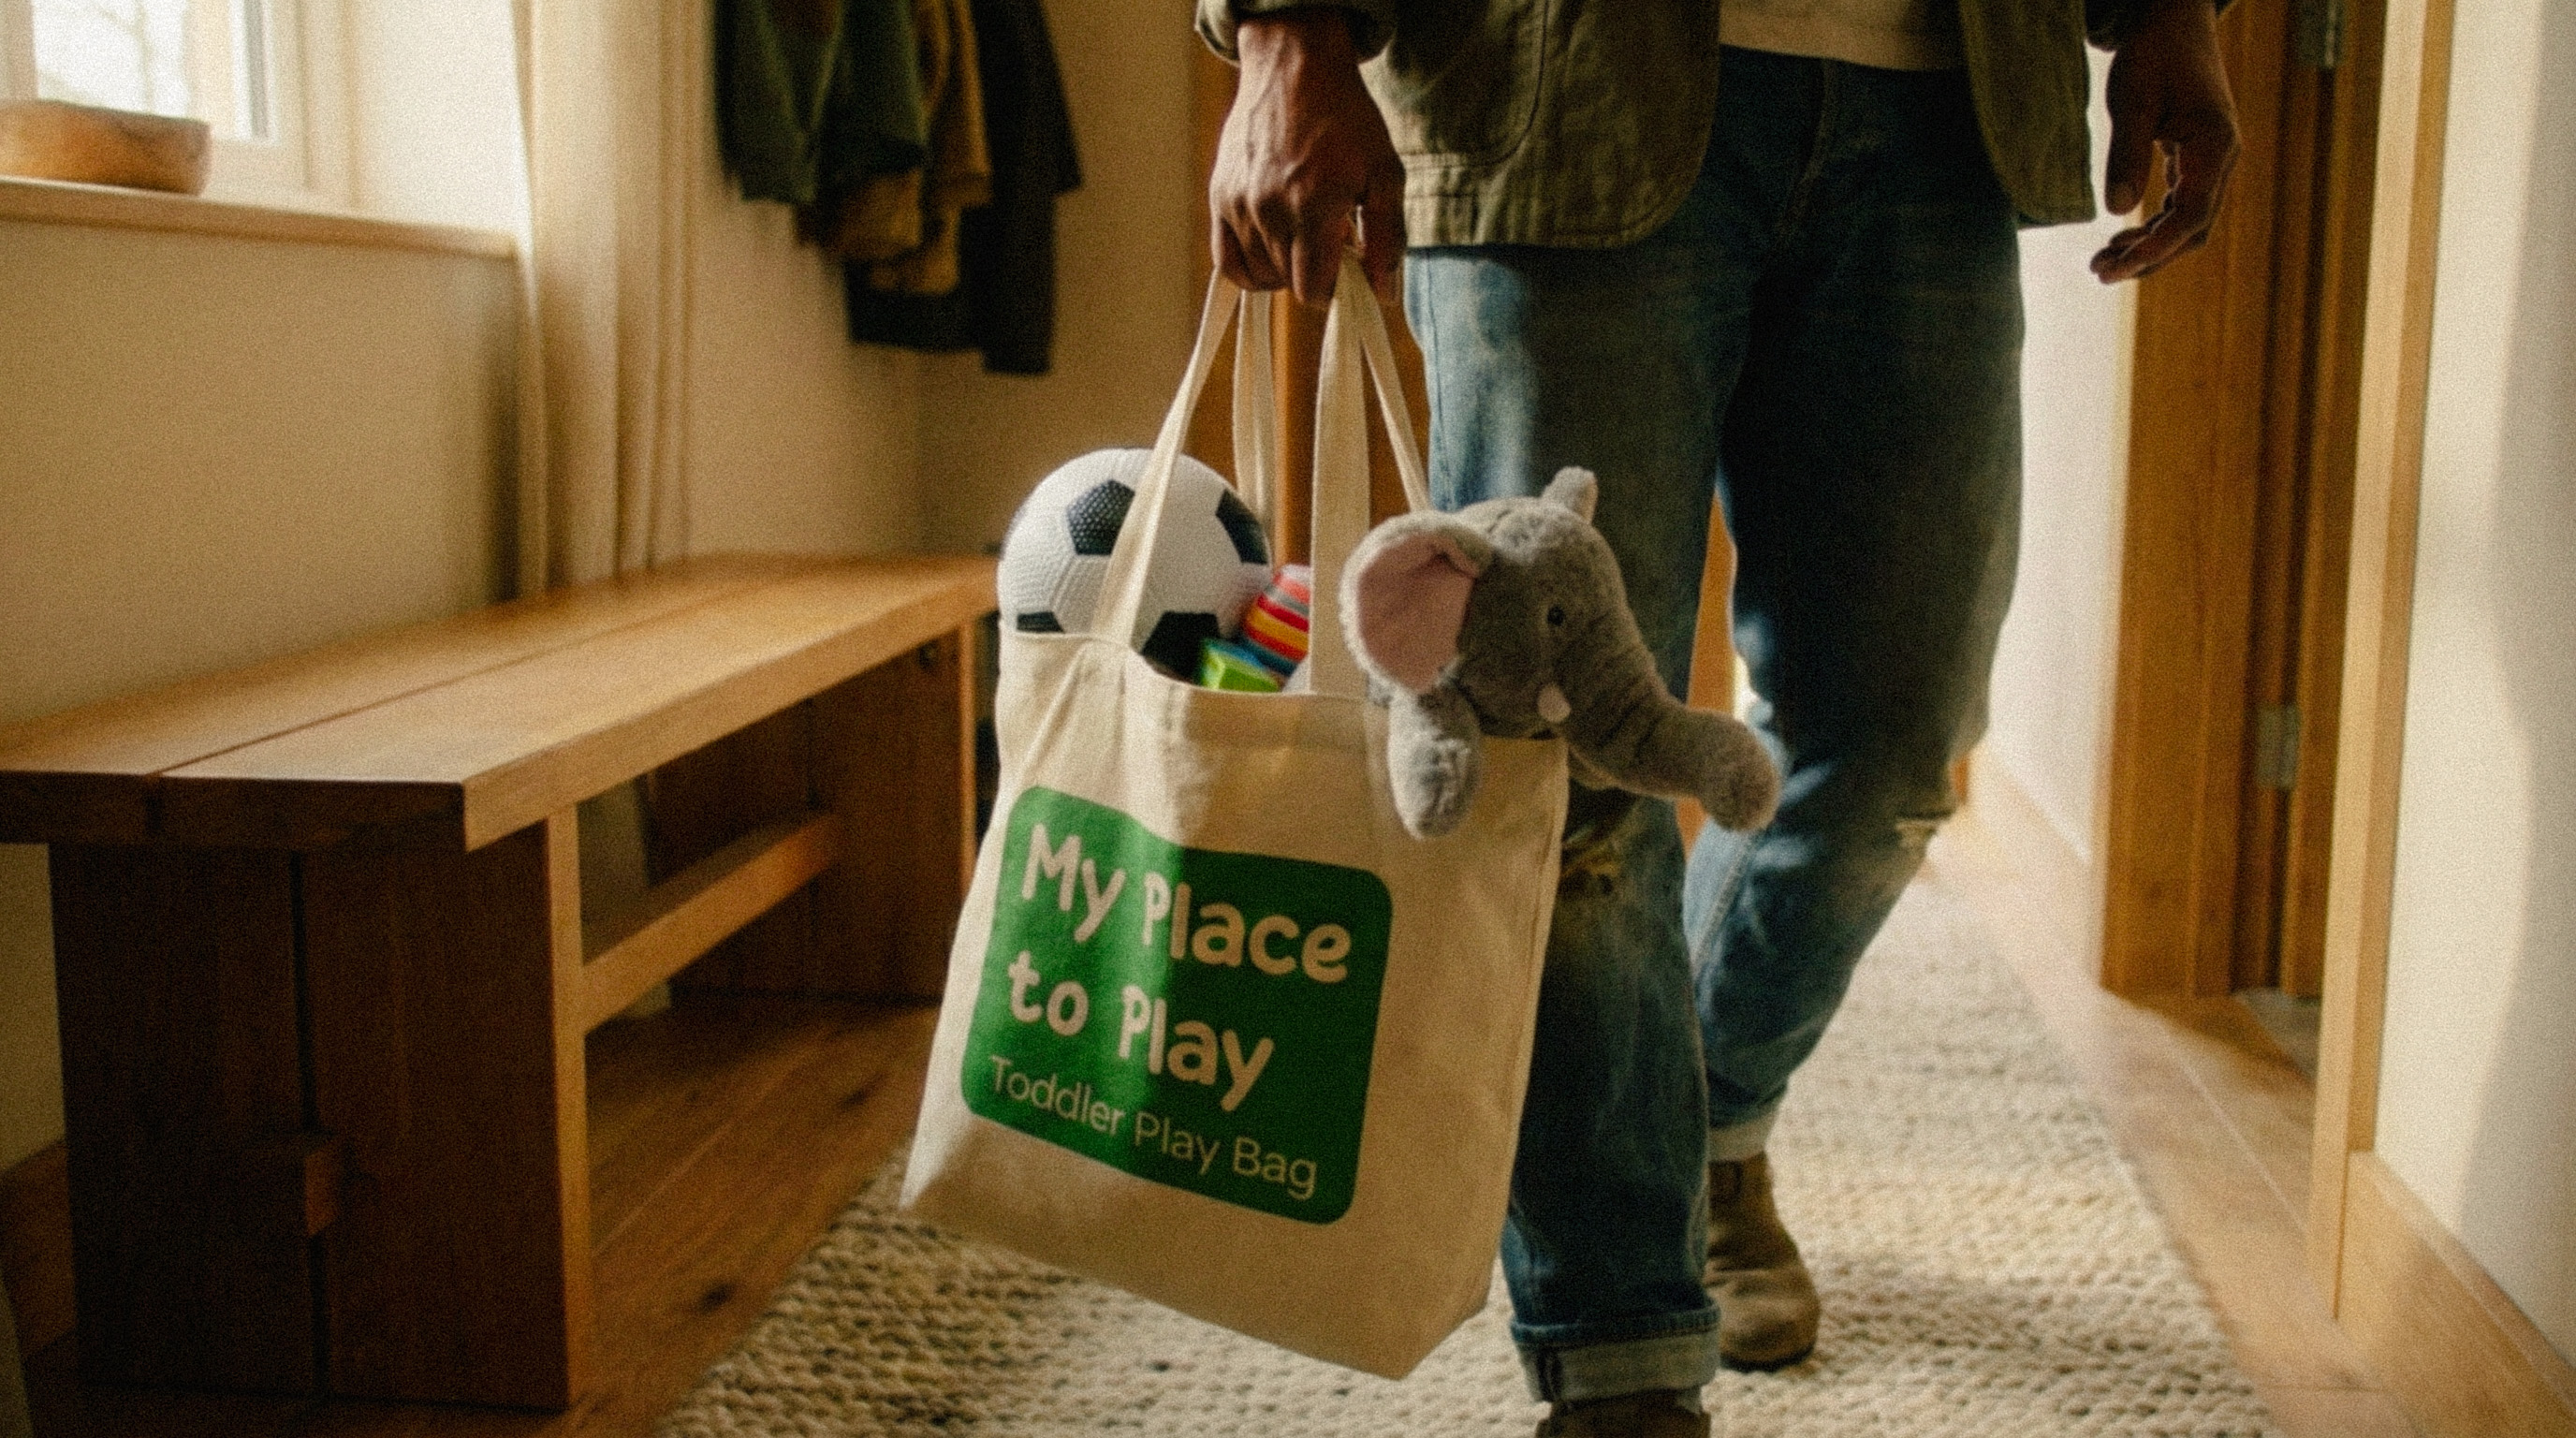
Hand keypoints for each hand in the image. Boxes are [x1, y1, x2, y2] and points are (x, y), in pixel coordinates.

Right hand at [1210, 9, 1405, 304]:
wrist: (1295, 69)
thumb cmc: (1347, 119)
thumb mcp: (1384, 172)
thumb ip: (1387, 237)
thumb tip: (1383, 293)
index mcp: (1313, 207)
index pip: (1312, 290)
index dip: (1334, 288)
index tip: (1346, 264)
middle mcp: (1269, 210)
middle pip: (1288, 284)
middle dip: (1314, 273)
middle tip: (1330, 239)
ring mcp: (1239, 205)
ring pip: (1259, 274)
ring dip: (1284, 269)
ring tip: (1303, 233)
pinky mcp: (1220, 197)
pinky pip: (1225, 261)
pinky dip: (1248, 271)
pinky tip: (1270, 255)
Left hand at [2091, 0, 2240, 282]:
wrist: (2176, 23)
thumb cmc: (2155, 54)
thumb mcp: (2133, 100)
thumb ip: (2127, 154)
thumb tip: (2118, 210)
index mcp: (2216, 145)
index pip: (2192, 215)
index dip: (2156, 248)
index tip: (2117, 266)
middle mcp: (2223, 159)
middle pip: (2193, 229)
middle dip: (2149, 258)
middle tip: (2099, 273)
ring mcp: (2214, 162)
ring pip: (2188, 223)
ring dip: (2149, 247)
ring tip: (2102, 262)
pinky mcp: (2198, 161)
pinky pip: (2181, 207)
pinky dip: (2152, 228)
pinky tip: (2120, 239)